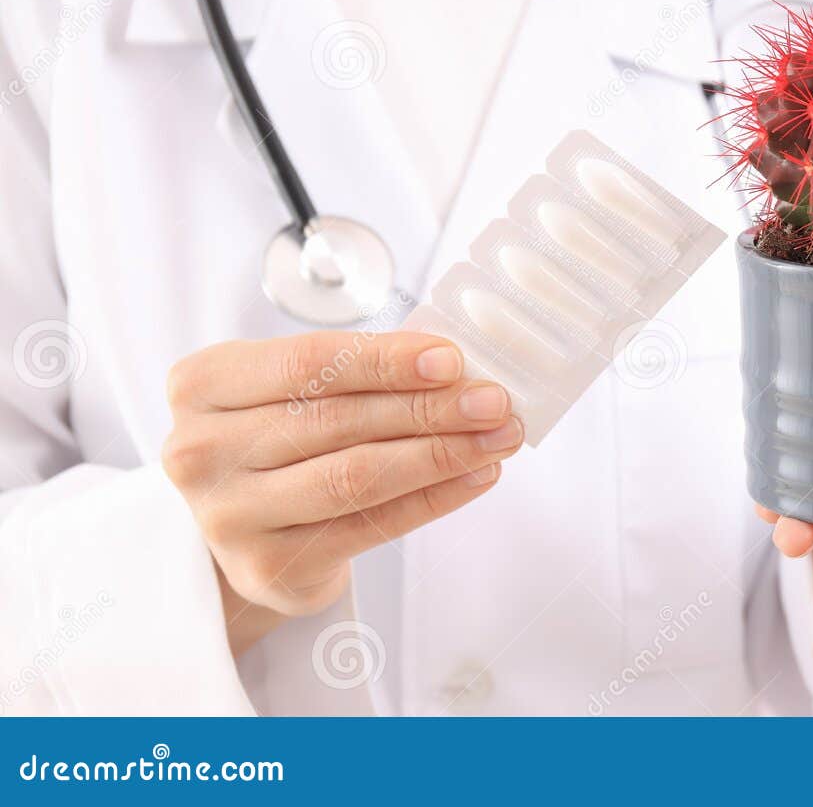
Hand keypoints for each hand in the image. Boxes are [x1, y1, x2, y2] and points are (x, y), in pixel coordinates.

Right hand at [161, 331, 522, 654]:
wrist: (242, 527)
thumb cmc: (276, 437)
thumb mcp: (292, 387)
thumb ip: (356, 369)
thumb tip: (457, 366)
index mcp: (202, 384)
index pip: (307, 362)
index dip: (387, 360)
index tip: (452, 359)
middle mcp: (202, 450)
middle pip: (339, 419)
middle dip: (430, 407)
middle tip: (493, 401)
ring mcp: (229, 515)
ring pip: (357, 475)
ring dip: (441, 453)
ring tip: (497, 437)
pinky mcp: (268, 566)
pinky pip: (371, 525)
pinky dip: (434, 498)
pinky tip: (476, 475)